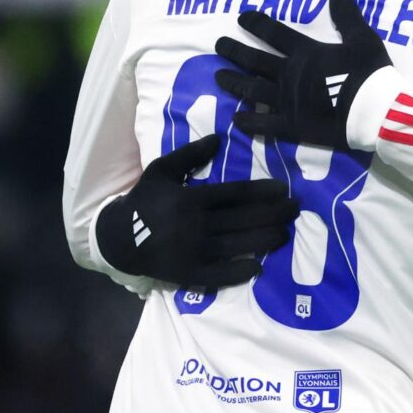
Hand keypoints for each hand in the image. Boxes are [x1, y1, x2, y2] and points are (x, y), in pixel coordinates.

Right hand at [95, 135, 297, 287]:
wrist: (117, 239)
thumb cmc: (144, 200)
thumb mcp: (162, 171)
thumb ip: (190, 155)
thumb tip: (218, 138)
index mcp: (189, 200)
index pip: (234, 194)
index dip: (261, 191)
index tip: (283, 189)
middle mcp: (194, 226)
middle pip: (242, 219)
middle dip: (273, 214)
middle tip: (295, 209)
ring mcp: (192, 251)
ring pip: (237, 245)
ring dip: (264, 239)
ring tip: (285, 234)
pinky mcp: (187, 273)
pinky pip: (218, 275)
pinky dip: (238, 271)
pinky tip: (258, 266)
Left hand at [215, 0, 389, 148]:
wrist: (373, 111)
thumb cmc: (369, 74)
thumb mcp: (363, 39)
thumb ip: (348, 16)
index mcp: (306, 53)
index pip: (275, 34)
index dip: (256, 23)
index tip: (241, 18)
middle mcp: (290, 75)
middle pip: (255, 60)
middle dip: (234, 51)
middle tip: (218, 45)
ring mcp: (287, 101)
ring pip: (252, 89)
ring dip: (233, 81)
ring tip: (218, 76)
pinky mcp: (292, 124)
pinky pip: (264, 123)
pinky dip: (249, 120)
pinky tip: (236, 117)